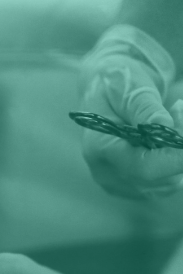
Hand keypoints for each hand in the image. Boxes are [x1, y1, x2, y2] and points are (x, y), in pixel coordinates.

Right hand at [79, 25, 182, 198]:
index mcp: (99, 147)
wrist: (103, 94)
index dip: (174, 159)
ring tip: (174, 117)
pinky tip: (169, 138)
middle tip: (179, 110)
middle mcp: (106, 172)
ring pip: (168, 182)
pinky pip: (167, 183)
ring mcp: (118, 184)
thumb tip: (165, 126)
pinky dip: (175, 161)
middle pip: (159, 177)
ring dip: (178, 153)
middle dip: (179, 147)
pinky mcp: (132, 187)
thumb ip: (145, 107)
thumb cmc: (116, 86)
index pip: (142, 167)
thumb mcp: (129, 87)